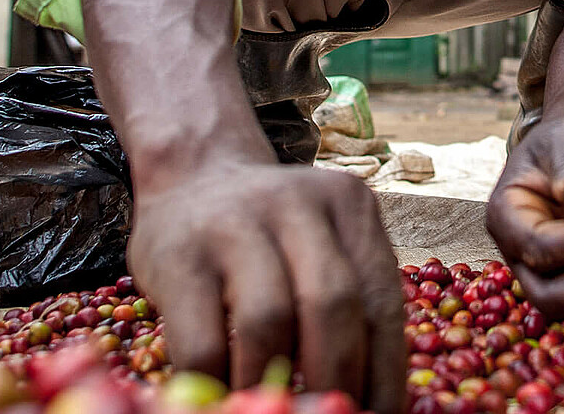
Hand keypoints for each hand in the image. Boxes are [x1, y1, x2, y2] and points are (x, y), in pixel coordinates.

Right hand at [125, 158, 404, 412]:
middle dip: (337, 379)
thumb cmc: (271, 231)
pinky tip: (227, 397)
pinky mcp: (178, 256)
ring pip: (268, 321)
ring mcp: (234, 225)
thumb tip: (369, 395)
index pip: (380, 299)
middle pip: (332, 304)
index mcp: (349, 206)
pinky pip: (203, 341)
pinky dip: (220, 383)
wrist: (193, 174)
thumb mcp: (321, 241)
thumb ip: (349, 298)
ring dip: (273, 385)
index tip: (381, 413)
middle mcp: (297, 206)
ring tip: (276, 411)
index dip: (385, 370)